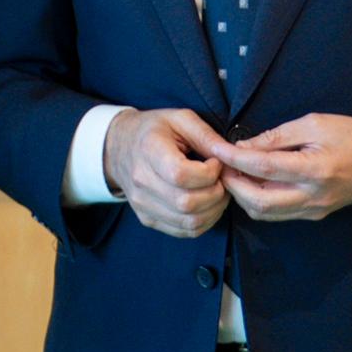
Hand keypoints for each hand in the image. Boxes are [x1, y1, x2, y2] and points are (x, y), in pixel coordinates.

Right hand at [103, 108, 230, 238]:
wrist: (120, 146)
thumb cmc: (154, 130)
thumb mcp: (181, 119)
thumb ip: (207, 136)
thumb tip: (231, 156)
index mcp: (149, 151)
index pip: (181, 175)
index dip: (208, 173)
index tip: (215, 162)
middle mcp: (141, 182)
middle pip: (187, 204)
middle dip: (216, 194)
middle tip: (221, 179)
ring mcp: (143, 204)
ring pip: (189, 223)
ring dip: (214, 210)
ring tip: (217, 191)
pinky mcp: (148, 219)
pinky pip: (184, 232)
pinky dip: (204, 222)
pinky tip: (207, 204)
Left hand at [212, 114, 351, 221]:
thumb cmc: (350, 135)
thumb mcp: (313, 124)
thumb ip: (276, 137)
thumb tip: (243, 146)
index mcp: (315, 169)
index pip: (264, 167)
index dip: (235, 159)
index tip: (217, 149)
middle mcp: (313, 196)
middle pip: (259, 202)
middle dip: (233, 185)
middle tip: (222, 166)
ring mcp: (313, 210)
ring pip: (265, 213)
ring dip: (243, 196)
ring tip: (235, 173)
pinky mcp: (313, 215)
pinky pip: (277, 214)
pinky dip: (258, 201)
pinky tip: (253, 183)